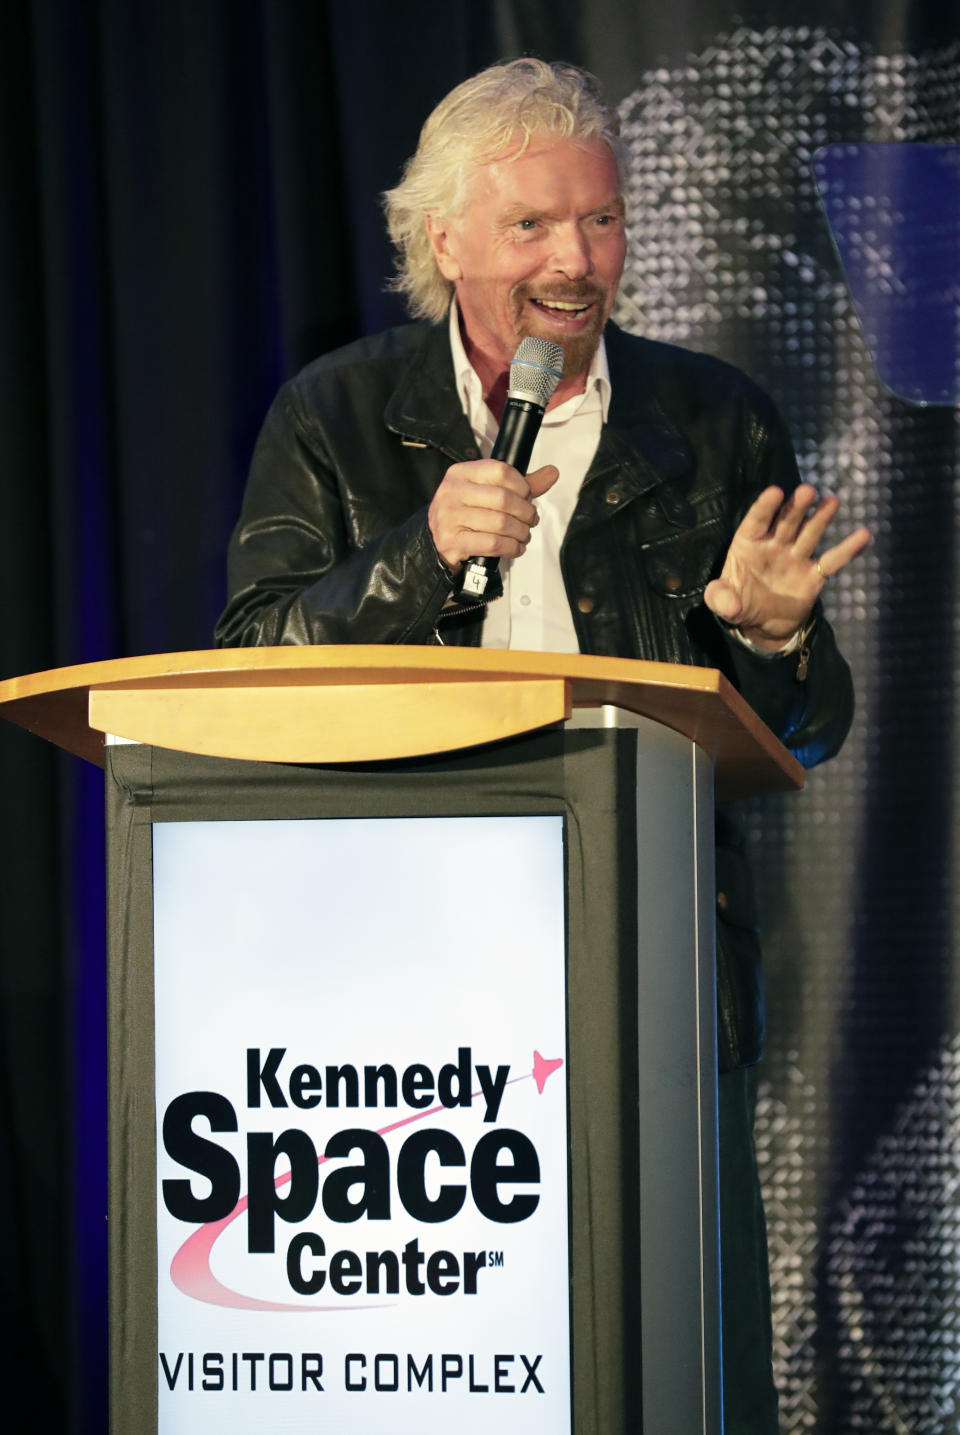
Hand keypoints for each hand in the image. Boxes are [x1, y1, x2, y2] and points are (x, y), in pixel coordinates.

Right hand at [428, 459, 559, 571]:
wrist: (439, 541)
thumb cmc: (468, 513)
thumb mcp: (489, 492)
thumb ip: (521, 484)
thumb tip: (552, 473)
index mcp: (461, 473)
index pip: (501, 471)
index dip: (522, 486)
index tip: (528, 497)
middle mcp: (452, 492)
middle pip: (503, 499)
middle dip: (526, 512)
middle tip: (531, 520)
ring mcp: (449, 517)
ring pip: (500, 523)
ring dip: (521, 532)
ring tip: (524, 535)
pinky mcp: (452, 541)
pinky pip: (492, 544)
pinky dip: (511, 548)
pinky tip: (516, 547)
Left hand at [704, 484, 870, 649]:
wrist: (761, 625)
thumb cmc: (738, 603)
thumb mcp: (720, 603)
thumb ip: (720, 599)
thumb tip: (730, 604)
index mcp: (748, 545)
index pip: (756, 522)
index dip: (765, 507)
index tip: (775, 492)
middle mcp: (774, 545)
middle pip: (786, 522)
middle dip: (796, 507)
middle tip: (807, 490)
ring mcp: (795, 558)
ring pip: (809, 534)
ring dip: (820, 518)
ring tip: (832, 501)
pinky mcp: (813, 576)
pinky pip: (832, 561)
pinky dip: (847, 549)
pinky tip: (863, 535)